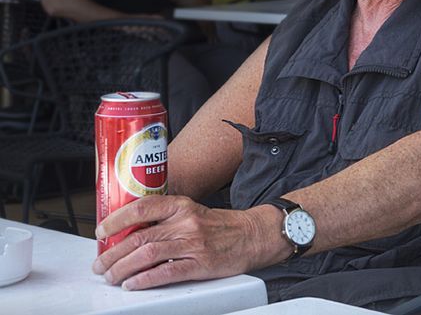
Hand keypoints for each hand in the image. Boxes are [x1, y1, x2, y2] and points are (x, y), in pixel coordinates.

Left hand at [92, 195, 281, 289]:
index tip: (101, 230)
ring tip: (111, 276)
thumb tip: (130, 231)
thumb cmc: (218, 226)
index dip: (117, 219)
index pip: (142, 207)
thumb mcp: (191, 212)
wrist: (250, 235)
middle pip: (140, 236)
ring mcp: (193, 243)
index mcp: (181, 205)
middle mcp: (185, 222)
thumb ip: (165, 219)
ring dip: (123, 269)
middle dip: (113, 253)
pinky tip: (132, 284)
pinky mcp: (200, 264)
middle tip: (100, 264)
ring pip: (148, 255)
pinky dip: (144, 280)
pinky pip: (166, 273)